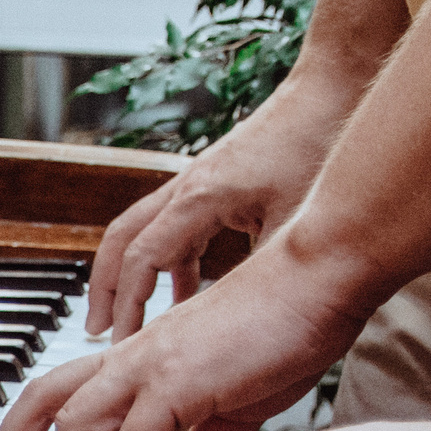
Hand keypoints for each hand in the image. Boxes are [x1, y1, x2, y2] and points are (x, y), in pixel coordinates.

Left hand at [0, 241, 364, 430]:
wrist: (318, 276)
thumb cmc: (282, 325)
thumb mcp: (228, 387)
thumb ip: (201, 426)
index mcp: (135, 357)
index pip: (54, 395)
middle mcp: (130, 359)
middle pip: (44, 406)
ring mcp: (151, 367)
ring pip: (78, 428)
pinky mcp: (182, 380)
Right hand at [86, 83, 348, 340]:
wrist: (332, 87)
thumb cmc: (316, 141)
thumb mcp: (296, 220)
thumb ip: (265, 270)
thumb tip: (250, 319)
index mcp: (198, 198)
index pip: (142, 260)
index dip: (129, 306)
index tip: (124, 343)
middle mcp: (186, 188)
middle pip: (120, 241)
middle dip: (105, 289)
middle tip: (98, 330)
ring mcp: (195, 182)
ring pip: (141, 233)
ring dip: (131, 276)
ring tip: (131, 318)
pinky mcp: (212, 183)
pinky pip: (173, 228)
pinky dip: (170, 264)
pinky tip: (185, 290)